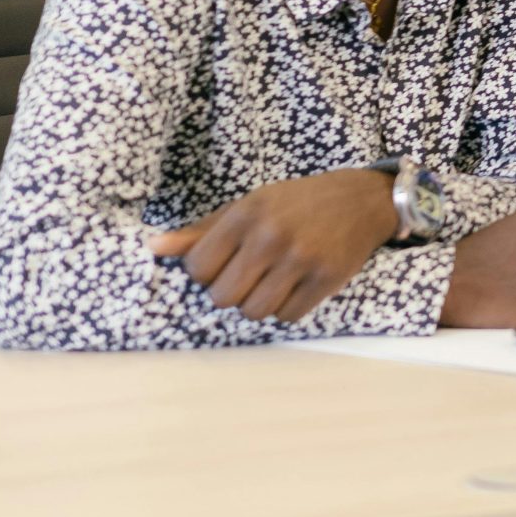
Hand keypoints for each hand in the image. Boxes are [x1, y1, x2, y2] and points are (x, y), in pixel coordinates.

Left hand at [147, 167, 396, 323]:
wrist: (362, 199)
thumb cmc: (297, 203)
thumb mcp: (250, 204)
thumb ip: (203, 230)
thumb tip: (153, 247)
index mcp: (247, 214)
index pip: (198, 267)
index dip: (206, 272)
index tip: (224, 263)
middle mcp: (272, 236)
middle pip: (223, 297)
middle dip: (231, 292)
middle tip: (249, 275)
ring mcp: (301, 259)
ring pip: (254, 311)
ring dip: (258, 303)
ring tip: (272, 282)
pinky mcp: (326, 278)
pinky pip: (288, 317)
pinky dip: (287, 308)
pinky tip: (296, 286)